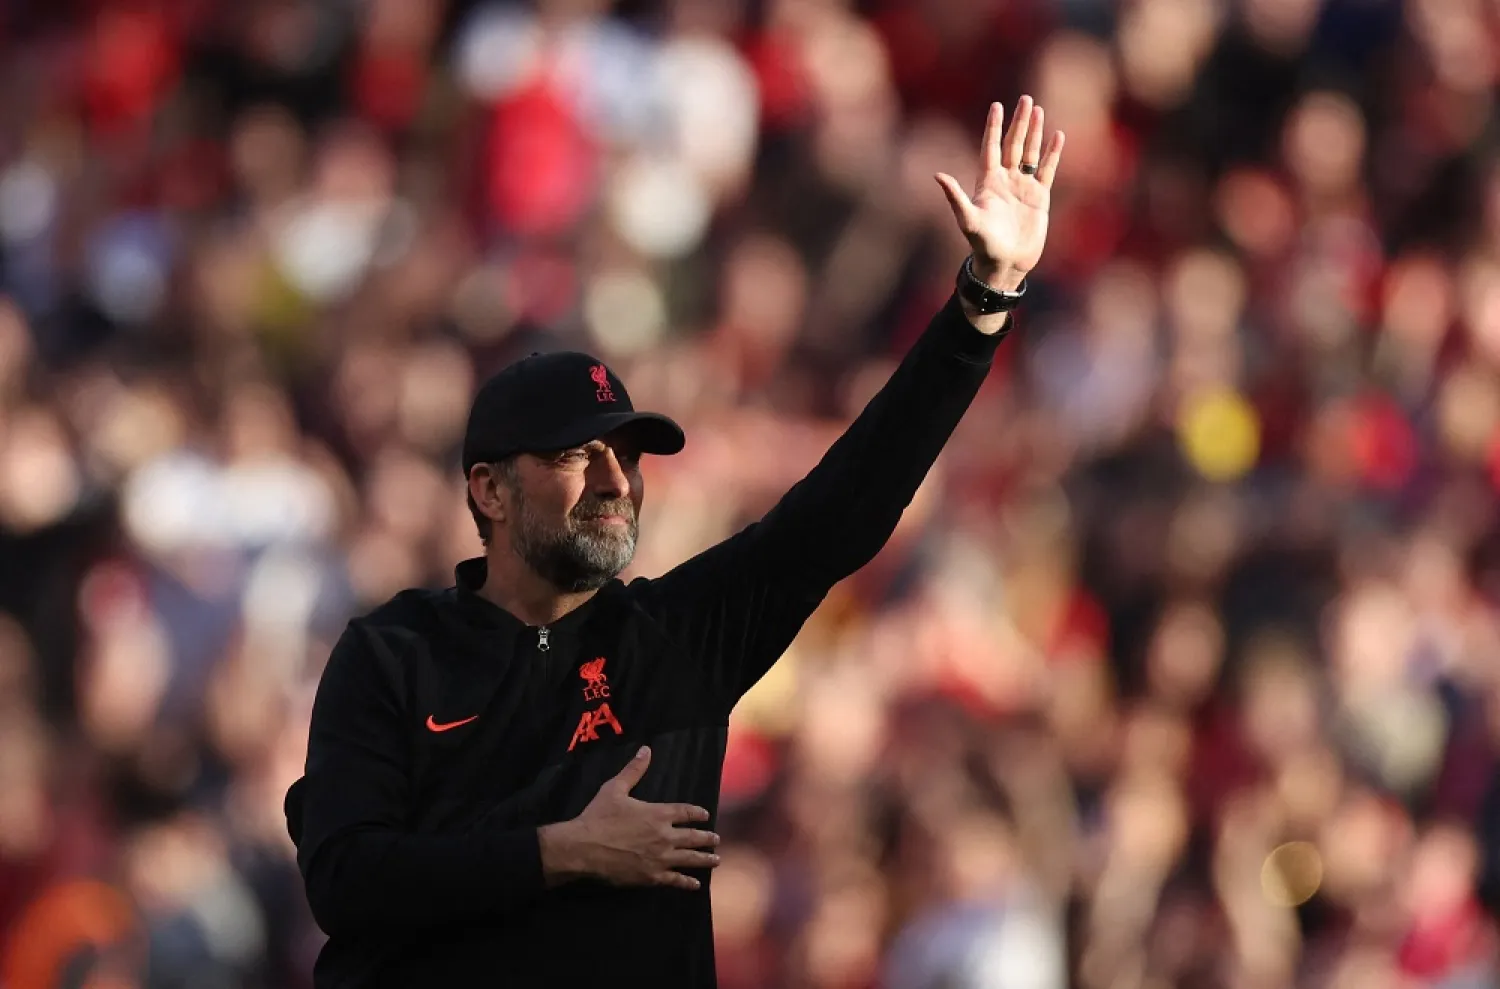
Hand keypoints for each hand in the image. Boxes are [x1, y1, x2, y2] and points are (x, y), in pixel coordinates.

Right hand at [538, 747, 719, 891]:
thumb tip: (646, 750)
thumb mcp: (615, 788)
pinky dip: (687, 882)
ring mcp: (660, 858)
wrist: (584, 848)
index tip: (706, 815)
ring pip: (689, 859)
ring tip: (715, 860)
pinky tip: (695, 884)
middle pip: (693, 837)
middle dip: (707, 838)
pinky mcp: (651, 877)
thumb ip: (633, 770)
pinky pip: (674, 880)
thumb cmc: (599, 817)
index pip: (685, 812)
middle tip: (716, 839)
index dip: (697, 813)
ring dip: (705, 859)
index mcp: (658, 814)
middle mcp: (664, 836)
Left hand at [935, 96, 1064, 292]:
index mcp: (987, 182)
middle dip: (1018, 122)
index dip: (993, 127)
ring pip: (1030, 153)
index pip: (990, 147)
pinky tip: (1057, 136)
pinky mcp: (1039, 197)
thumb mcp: (968, 219)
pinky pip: (1047, 170)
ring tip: (1038, 110)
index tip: (996, 106)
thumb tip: (937, 175)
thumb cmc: (983, 244)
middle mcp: (1005, 180)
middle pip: (1012, 144)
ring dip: (1034, 132)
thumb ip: (955, 197)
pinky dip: (1052, 154)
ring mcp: (1023, 187)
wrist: (1005, 264)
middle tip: (1025, 99)